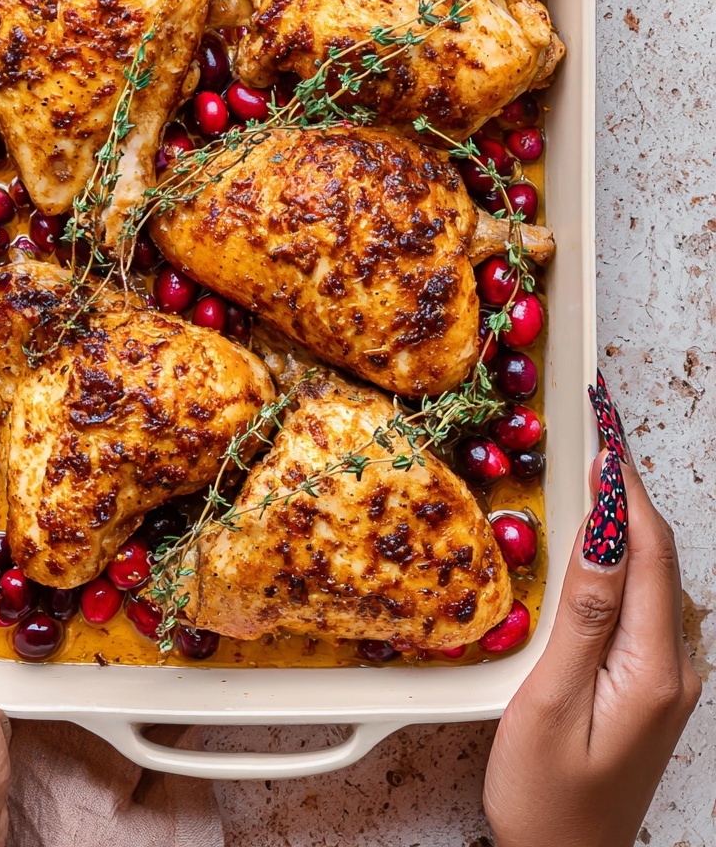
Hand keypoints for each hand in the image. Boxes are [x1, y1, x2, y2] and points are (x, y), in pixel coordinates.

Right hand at [484, 447, 700, 846]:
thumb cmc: (545, 797)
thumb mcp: (550, 703)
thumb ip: (581, 617)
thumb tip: (601, 535)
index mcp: (654, 668)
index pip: (647, 550)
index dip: (624, 484)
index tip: (604, 427)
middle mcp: (674, 665)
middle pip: (657, 553)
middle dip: (628, 484)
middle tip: (599, 423)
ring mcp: (665, 675)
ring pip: (651, 572)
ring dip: (625, 512)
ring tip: (596, 459)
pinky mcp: (648, 682)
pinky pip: (640, 598)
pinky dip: (621, 551)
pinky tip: (598, 532)